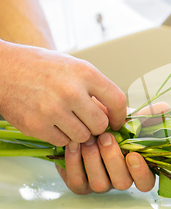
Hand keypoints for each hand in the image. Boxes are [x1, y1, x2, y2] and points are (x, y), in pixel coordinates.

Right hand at [0, 40, 126, 145]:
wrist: (2, 69)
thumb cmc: (40, 67)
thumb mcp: (72, 67)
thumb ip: (94, 89)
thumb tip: (113, 114)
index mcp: (84, 73)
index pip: (117, 100)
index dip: (120, 115)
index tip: (117, 121)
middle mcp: (71, 91)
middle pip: (100, 124)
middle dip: (97, 126)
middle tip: (87, 122)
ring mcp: (53, 110)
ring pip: (83, 137)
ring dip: (79, 133)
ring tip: (68, 121)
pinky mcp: (37, 125)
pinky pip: (62, 142)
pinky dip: (60, 137)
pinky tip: (53, 123)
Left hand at [56, 103, 170, 193]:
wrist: (79, 124)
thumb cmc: (109, 125)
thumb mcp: (128, 119)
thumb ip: (146, 116)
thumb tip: (165, 107)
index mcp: (136, 168)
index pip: (146, 183)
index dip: (141, 173)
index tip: (133, 155)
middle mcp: (119, 179)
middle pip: (123, 183)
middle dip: (113, 160)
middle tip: (105, 137)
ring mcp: (99, 184)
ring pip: (100, 184)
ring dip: (93, 160)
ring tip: (89, 139)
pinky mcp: (79, 184)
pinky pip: (77, 181)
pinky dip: (74, 162)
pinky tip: (74, 144)